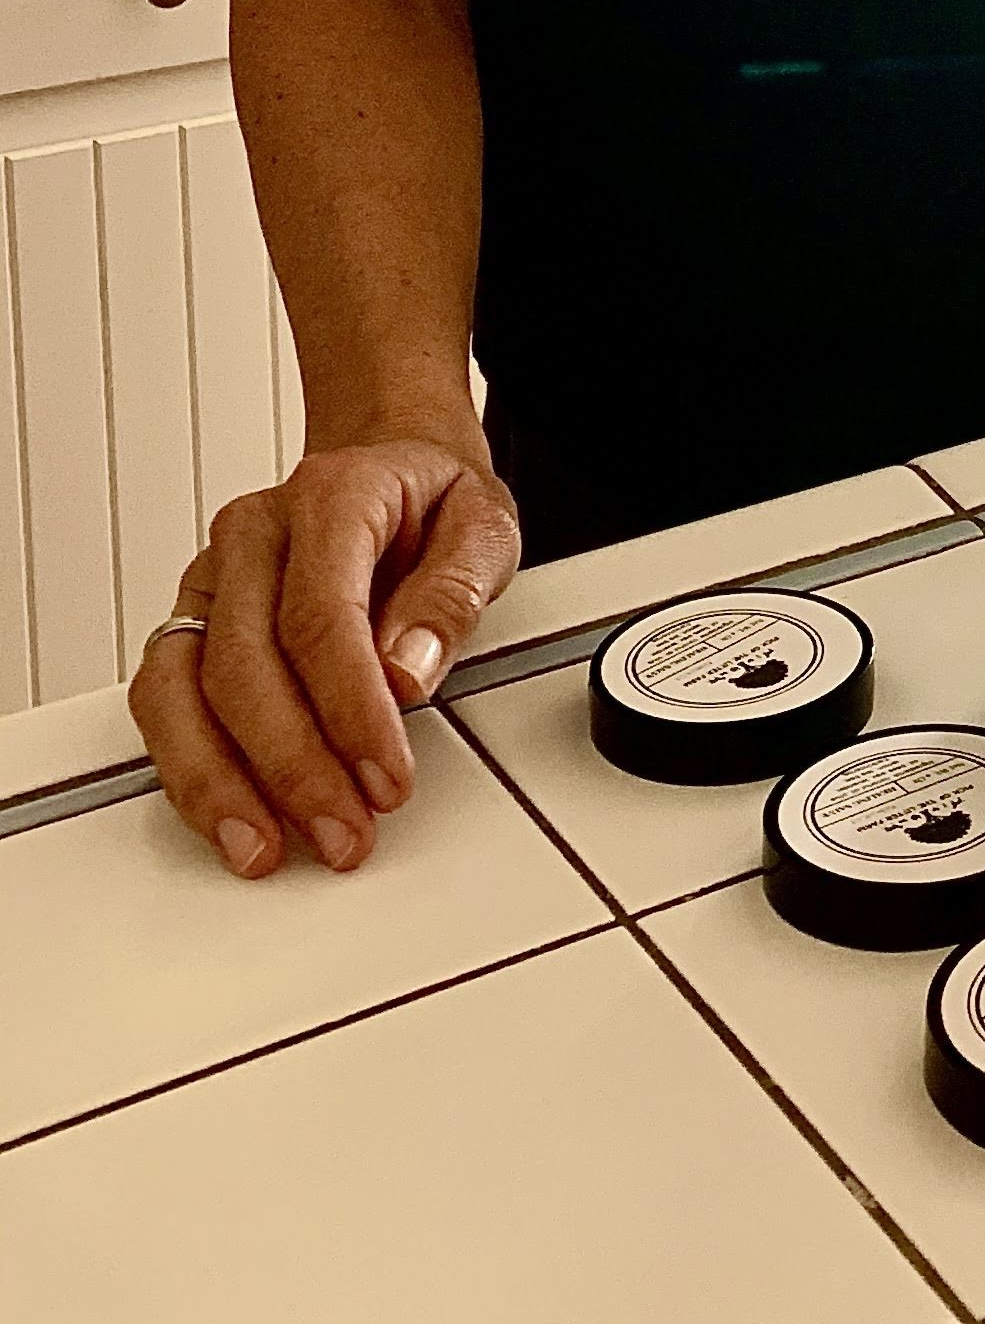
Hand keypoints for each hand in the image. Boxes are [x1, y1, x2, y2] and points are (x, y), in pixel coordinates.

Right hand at [131, 437, 520, 879]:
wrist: (397, 476)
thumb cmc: (435, 506)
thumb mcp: (484, 528)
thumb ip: (451, 593)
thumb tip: (407, 669)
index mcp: (330, 496)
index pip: (320, 615)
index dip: (349, 709)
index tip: (387, 776)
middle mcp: (253, 535)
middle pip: (244, 664)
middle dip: (294, 765)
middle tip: (347, 830)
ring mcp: (210, 579)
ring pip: (179, 690)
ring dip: (221, 783)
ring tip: (268, 847)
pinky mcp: (191, 625)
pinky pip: (162, 704)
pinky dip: (190, 770)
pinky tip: (231, 817)